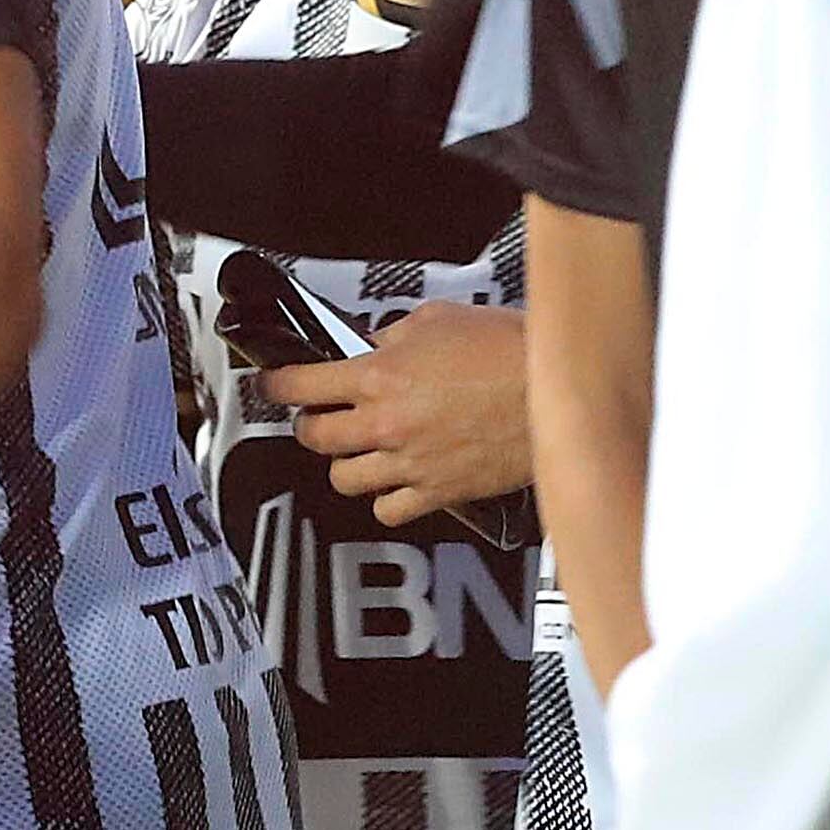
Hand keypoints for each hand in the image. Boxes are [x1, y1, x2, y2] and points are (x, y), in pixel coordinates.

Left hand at [258, 302, 530, 525]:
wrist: (556, 390)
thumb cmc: (509, 351)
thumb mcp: (438, 319)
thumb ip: (394, 334)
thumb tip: (373, 343)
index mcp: (379, 375)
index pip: (299, 385)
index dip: (276, 384)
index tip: (273, 384)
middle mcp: (387, 423)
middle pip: (313, 437)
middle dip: (310, 425)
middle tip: (319, 416)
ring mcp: (411, 461)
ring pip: (343, 479)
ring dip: (345, 464)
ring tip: (359, 450)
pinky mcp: (439, 491)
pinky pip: (388, 509)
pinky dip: (386, 499)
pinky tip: (394, 481)